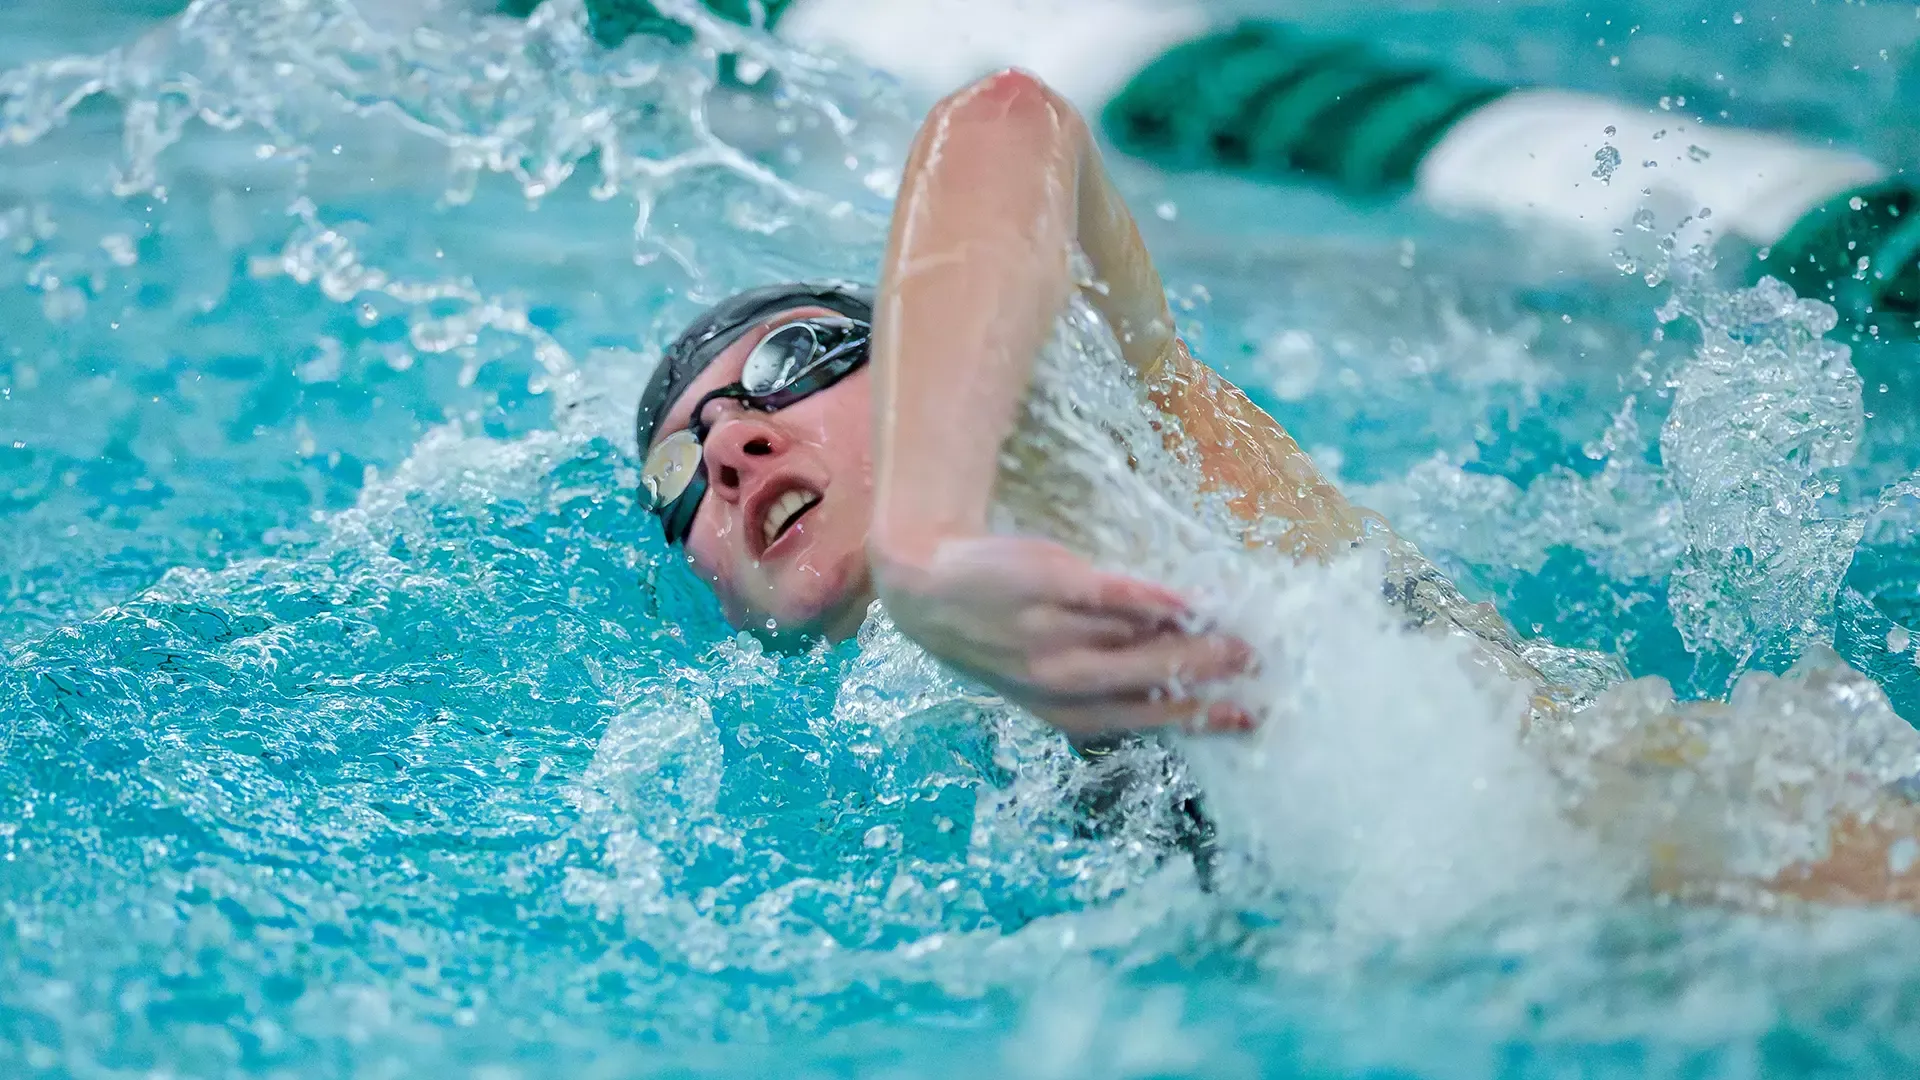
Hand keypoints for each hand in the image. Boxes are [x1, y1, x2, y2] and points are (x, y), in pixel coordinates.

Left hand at [870, 535, 1257, 736]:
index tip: (1247, 717)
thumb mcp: (1041, 675)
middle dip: (1204, 677)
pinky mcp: (1047, 585)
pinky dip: (1149, 601)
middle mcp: (1056, 679)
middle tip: (1255, 665)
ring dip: (1189, 642)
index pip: (1141, 718)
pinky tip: (1186, 603)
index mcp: (1060, 710)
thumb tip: (1179, 672)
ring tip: (1235, 633)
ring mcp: (1050, 632)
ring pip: (1133, 642)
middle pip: (1145, 682)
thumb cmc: (996, 630)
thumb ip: (1102, 677)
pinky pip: (1109, 596)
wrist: (925, 583)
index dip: (1197, 718)